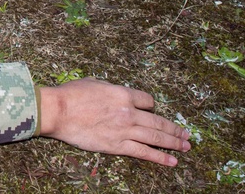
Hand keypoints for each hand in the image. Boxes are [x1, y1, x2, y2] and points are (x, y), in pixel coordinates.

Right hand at [39, 79, 190, 165]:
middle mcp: (129, 112)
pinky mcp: (118, 145)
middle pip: (158, 120)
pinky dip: (160, 157)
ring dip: (173, 142)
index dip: (150, 105)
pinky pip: (144, 152)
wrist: (59, 111)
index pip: (147, 100)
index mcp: (123, 94)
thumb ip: (110, 88)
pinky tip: (172, 161)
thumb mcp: (93, 83)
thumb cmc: (71, 94)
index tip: (152, 109)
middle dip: (174, 128)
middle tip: (185, 133)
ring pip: (156, 136)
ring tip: (186, 146)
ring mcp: (125, 130)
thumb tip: (115, 92)